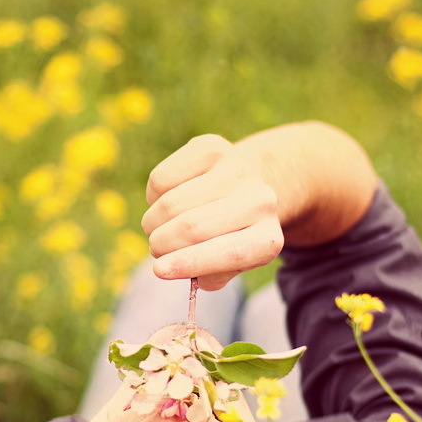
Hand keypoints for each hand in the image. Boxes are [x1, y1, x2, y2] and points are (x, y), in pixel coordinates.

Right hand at [140, 134, 288, 290]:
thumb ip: (202, 273)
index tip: (159, 270)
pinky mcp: (211, 147)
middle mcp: (260, 200)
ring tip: (161, 228)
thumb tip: (166, 267)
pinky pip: (162, 179)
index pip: (229, 253)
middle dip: (161, 243)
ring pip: (171, 202)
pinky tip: (168, 199)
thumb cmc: (229, 237)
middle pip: (193, 226)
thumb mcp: (226, 266)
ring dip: (153, 222)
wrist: (246, 189)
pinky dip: (153, 197)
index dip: (189, 263)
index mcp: (268, 238)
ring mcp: (237, 169)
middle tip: (156, 249)